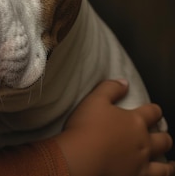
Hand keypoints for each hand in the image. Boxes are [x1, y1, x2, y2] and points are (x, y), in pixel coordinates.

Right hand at [55, 80, 173, 175]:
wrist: (81, 156)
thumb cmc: (86, 127)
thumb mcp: (94, 100)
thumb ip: (110, 88)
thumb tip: (124, 82)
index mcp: (135, 121)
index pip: (152, 112)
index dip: (153, 110)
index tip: (152, 111)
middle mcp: (143, 142)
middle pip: (163, 139)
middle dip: (163, 136)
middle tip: (159, 136)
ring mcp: (142, 163)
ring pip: (164, 165)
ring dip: (168, 164)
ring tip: (170, 164)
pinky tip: (161, 175)